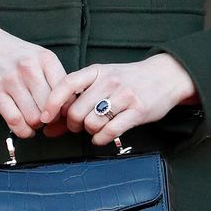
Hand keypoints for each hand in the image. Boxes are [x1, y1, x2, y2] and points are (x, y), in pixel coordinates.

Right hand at [0, 22, 67, 137]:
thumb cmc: (14, 54)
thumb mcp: (38, 57)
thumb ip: (54, 78)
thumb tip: (68, 107)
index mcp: (46, 58)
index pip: (66, 93)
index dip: (66, 109)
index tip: (62, 114)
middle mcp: (30, 68)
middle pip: (51, 108)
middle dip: (51, 119)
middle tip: (46, 119)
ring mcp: (11, 80)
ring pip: (34, 118)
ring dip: (36, 126)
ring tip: (34, 121)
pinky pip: (15, 121)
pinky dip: (23, 131)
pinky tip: (24, 128)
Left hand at [40, 54, 198, 145]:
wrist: (165, 76)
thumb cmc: (128, 80)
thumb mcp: (102, 82)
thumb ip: (77, 100)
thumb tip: (49, 128)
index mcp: (96, 71)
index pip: (66, 84)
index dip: (52, 103)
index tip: (45, 118)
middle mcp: (109, 81)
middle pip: (76, 111)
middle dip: (73, 124)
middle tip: (79, 125)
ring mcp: (124, 96)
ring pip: (91, 123)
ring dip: (89, 131)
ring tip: (95, 127)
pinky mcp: (138, 111)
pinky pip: (110, 132)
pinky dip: (101, 139)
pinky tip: (102, 136)